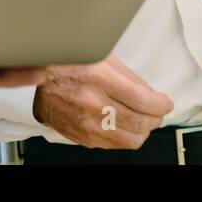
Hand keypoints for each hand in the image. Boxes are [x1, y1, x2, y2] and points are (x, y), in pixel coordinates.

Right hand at [32, 55, 173, 148]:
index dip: (162, 104)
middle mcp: (92, 103)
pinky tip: (124, 125)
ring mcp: (86, 123)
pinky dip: (125, 137)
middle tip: (157, 112)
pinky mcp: (82, 136)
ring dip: (144, 131)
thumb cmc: (67, 63)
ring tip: (143, 120)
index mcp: (99, 78)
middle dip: (156, 118)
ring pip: (131, 140)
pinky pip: (114, 146)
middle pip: (141, 123)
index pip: (144, 101)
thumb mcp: (101, 56)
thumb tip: (151, 94)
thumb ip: (128, 77)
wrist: (36, 80)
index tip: (165, 102)